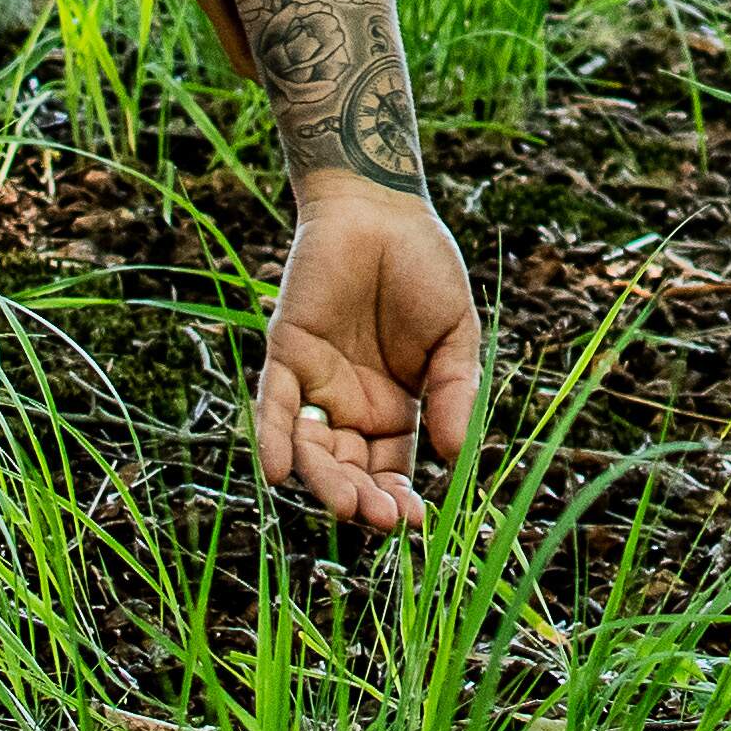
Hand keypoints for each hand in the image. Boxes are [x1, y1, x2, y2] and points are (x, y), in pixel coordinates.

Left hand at [253, 180, 482, 534]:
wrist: (381, 208)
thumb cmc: (424, 268)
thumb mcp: (456, 337)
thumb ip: (456, 392)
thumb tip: (458, 456)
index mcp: (396, 409)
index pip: (392, 471)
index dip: (398, 499)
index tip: (413, 522)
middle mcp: (352, 406)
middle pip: (350, 470)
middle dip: (361, 500)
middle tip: (376, 517)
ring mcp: (316, 384)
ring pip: (312, 449)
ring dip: (324, 480)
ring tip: (343, 501)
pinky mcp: (284, 355)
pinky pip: (273, 407)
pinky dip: (272, 439)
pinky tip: (279, 471)